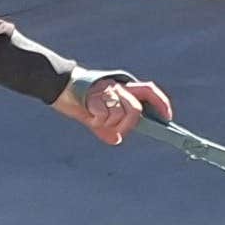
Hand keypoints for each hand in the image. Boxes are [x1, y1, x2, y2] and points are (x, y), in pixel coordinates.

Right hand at [57, 75, 171, 145]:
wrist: (57, 84)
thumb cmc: (79, 99)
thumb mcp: (96, 113)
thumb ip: (108, 126)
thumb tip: (116, 140)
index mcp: (122, 87)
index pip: (149, 90)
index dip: (161, 103)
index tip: (167, 119)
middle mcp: (117, 86)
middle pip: (137, 108)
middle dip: (130, 125)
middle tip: (119, 130)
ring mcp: (106, 90)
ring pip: (121, 113)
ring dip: (111, 124)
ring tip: (98, 120)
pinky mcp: (93, 96)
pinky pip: (105, 115)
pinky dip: (99, 122)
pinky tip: (90, 116)